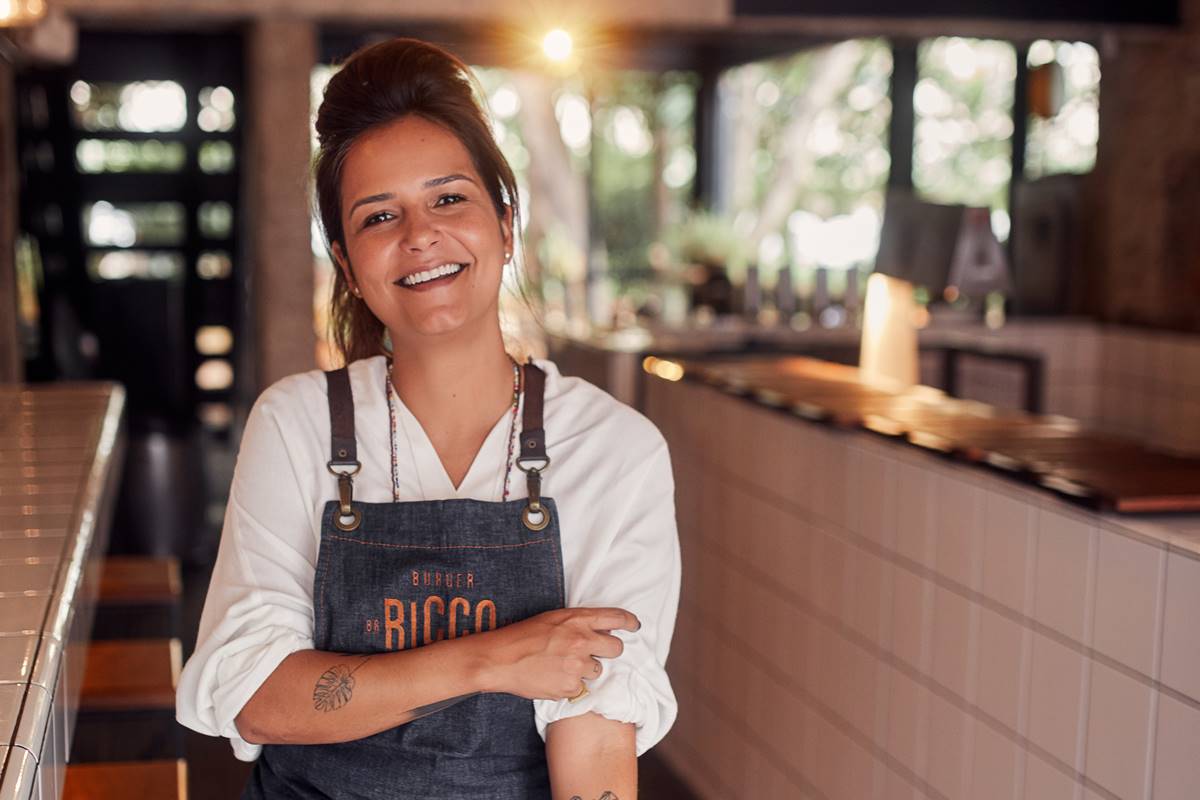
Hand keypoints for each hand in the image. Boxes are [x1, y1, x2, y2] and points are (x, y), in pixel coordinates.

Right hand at [477, 607, 639, 700]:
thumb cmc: (523, 635)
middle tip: (594, 653)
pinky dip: (570, 685)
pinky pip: (581, 688)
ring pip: (598, 671)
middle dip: (609, 651)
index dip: (630, 622)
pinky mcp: (569, 687)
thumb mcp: (553, 619)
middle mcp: (582, 641)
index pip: (617, 618)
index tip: (635, 626)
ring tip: (562, 666)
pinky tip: (553, 678)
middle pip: (617, 648)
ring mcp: (577, 666)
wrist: (500, 659)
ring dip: (586, 670)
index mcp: (578, 620)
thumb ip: (578, 623)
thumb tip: (601, 630)